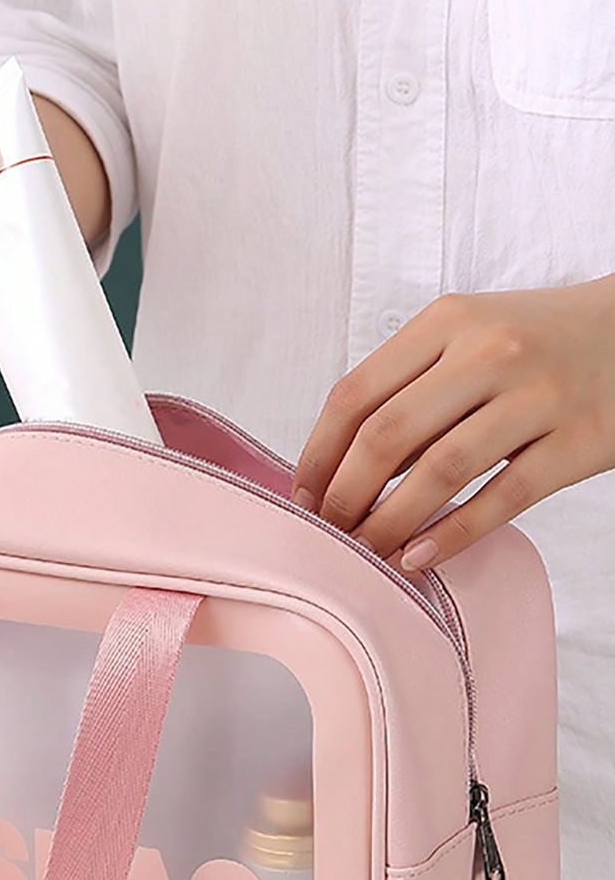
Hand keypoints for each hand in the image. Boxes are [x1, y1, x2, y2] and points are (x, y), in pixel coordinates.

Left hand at [291, 276, 614, 568]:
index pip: (356, 394)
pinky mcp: (577, 442)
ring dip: (390, 523)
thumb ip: (409, 390)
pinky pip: (503, 498)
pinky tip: (419, 557)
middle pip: (389, 435)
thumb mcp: (467, 339)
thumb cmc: (534, 343)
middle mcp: (489, 352)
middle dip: (345, 496)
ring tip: (366, 554)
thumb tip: (341, 468)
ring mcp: (537, 397)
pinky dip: (453, 534)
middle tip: (328, 534)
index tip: (303, 497)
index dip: (319, 454)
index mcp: (447, 322)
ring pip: (441, 471)